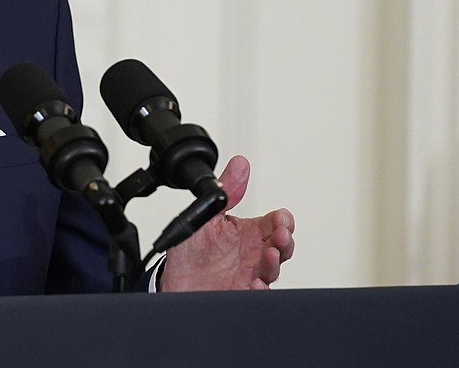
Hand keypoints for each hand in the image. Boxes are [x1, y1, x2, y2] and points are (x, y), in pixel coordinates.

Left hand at [159, 155, 294, 291]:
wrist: (173, 280)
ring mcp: (249, 274)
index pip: (275, 223)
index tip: (281, 219)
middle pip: (282, 246)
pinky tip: (254, 283)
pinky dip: (259, 290)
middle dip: (285, 240)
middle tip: (280, 235)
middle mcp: (252, 253)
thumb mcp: (207, 216)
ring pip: (273, 269)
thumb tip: (240, 164)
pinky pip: (256, 294)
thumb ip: (226, 191)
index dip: (283, 220)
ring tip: (270, 256)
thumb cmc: (192, 251)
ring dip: (275, 263)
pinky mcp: (240, 292)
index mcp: (247, 232)